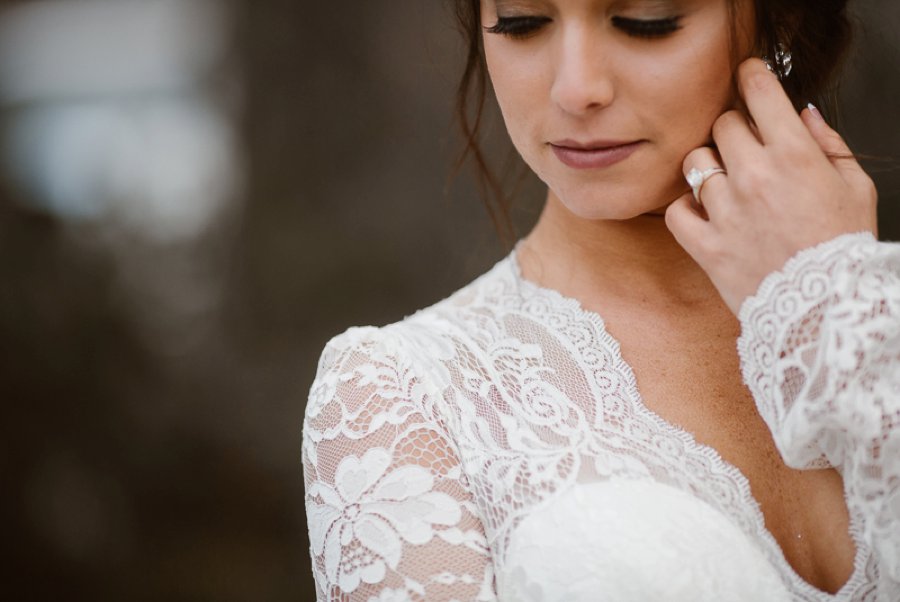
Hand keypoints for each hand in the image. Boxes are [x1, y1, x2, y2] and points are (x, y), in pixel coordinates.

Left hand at [665, 58, 877, 315]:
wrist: (826, 309)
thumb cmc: (841, 249)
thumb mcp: (854, 188)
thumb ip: (827, 144)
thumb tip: (801, 113)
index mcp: (795, 157)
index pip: (760, 93)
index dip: (750, 75)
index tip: (747, 74)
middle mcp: (755, 177)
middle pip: (722, 124)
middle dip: (733, 129)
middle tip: (745, 146)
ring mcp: (726, 211)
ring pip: (695, 163)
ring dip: (707, 167)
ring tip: (725, 184)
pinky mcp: (705, 245)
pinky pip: (676, 210)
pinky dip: (686, 208)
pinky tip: (704, 213)